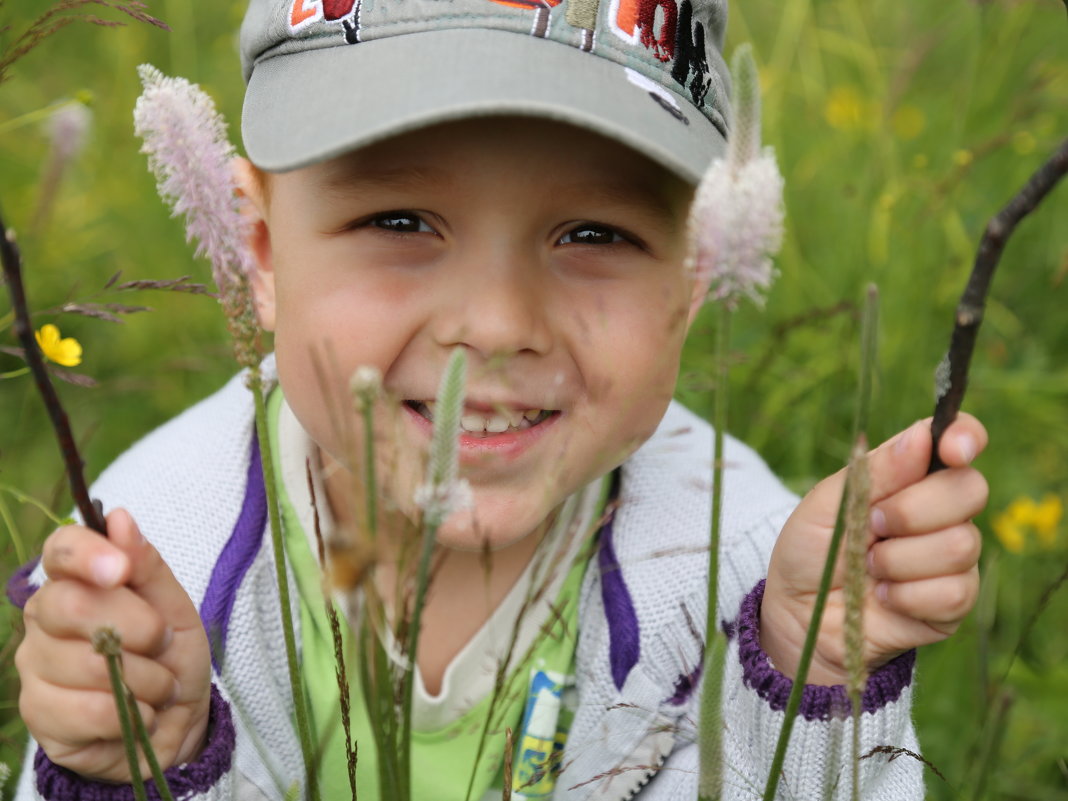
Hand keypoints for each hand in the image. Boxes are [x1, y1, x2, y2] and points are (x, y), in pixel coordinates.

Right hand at [16, 509, 210, 780]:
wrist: (174, 723)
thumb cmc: (170, 657)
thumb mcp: (175, 608)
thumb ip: (147, 566)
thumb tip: (118, 517)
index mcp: (76, 580)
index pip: (61, 549)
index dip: (87, 554)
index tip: (120, 570)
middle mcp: (44, 617)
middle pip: (72, 605)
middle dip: (138, 628)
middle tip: (162, 643)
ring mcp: (34, 665)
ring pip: (88, 663)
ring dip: (146, 679)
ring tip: (158, 686)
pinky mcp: (38, 712)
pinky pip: (90, 709)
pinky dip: (131, 714)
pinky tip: (138, 714)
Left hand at [760, 415, 987, 684]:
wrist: (799, 614)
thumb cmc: (810, 551)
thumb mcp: (827, 504)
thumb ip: (874, 472)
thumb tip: (920, 437)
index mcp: (912, 474)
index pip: (961, 440)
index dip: (965, 436)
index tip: (953, 448)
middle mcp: (943, 511)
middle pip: (970, 490)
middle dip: (912, 510)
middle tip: (872, 526)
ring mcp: (954, 557)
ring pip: (959, 545)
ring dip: (899, 559)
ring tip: (868, 567)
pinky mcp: (954, 602)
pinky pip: (953, 592)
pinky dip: (906, 595)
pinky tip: (882, 596)